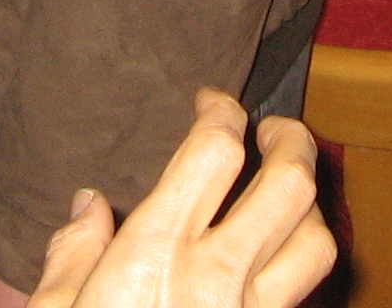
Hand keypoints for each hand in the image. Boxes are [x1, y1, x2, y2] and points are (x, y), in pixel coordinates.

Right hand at [29, 91, 334, 307]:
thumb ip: (73, 254)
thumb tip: (91, 204)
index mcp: (155, 255)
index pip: (214, 149)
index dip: (220, 110)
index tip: (212, 103)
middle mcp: (217, 281)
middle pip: (290, 182)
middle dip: (292, 139)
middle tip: (274, 130)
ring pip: (319, 243)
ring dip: (310, 207)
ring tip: (288, 193)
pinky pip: (304, 302)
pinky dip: (303, 274)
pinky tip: (277, 268)